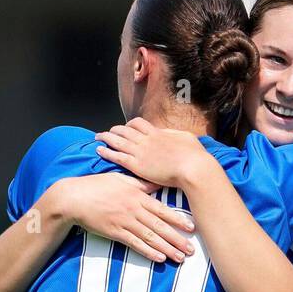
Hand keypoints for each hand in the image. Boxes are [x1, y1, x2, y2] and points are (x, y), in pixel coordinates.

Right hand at [51, 171, 195, 263]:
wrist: (74, 198)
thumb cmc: (97, 186)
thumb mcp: (121, 179)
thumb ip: (142, 183)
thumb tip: (159, 182)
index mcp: (137, 195)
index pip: (162, 209)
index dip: (178, 219)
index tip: (192, 228)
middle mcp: (134, 209)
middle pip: (160, 226)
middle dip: (177, 239)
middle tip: (191, 249)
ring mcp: (124, 222)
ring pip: (150, 237)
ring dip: (166, 248)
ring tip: (180, 257)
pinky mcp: (114, 232)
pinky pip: (134, 244)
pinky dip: (148, 251)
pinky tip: (159, 258)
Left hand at [95, 117, 212, 188]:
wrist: (193, 168)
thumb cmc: (194, 155)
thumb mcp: (186, 137)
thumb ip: (174, 135)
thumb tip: (169, 134)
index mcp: (157, 133)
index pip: (138, 123)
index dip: (129, 125)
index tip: (126, 128)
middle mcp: (146, 140)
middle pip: (124, 130)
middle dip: (114, 130)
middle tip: (108, 132)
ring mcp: (140, 152)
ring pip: (117, 141)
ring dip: (106, 137)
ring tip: (98, 137)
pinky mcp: (137, 166)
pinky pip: (117, 156)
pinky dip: (107, 152)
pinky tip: (99, 150)